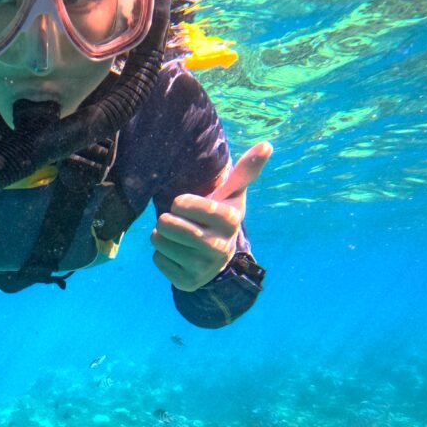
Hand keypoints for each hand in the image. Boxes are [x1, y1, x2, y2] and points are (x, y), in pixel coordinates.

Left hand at [151, 141, 271, 291]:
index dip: (181, 203)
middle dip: (166, 219)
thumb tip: (267, 144)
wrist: (218, 257)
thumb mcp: (232, 194)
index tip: (184, 204)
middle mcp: (219, 247)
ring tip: (174, 234)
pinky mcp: (187, 282)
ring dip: (161, 235)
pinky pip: (158, 261)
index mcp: (229, 221)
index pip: (187, 204)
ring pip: (161, 242)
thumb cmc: (219, 216)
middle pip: (170, 226)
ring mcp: (204, 268)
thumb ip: (245, 171)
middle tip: (175, 220)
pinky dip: (161, 254)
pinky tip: (176, 253)